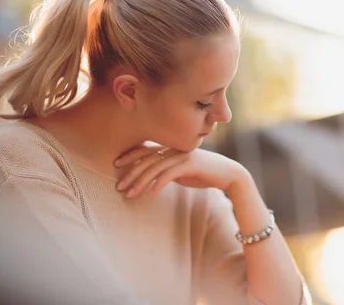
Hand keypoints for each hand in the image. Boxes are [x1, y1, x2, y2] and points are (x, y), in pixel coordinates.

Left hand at [113, 146, 249, 198]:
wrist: (228, 174)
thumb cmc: (204, 173)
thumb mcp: (182, 171)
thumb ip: (167, 170)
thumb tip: (153, 177)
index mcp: (172, 148)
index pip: (146, 149)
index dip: (130, 156)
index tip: (115, 164)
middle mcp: (175, 148)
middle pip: (147, 159)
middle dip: (131, 173)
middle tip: (118, 186)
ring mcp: (183, 155)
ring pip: (155, 167)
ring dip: (140, 182)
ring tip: (130, 194)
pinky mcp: (191, 164)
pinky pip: (169, 174)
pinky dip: (158, 184)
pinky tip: (151, 194)